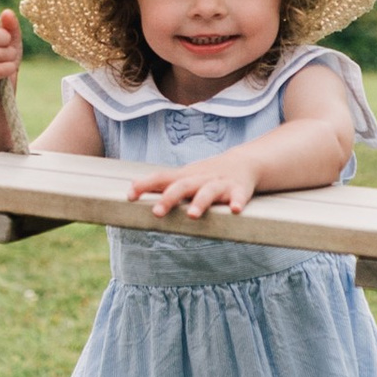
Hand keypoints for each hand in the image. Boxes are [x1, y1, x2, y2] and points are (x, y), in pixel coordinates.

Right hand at [0, 4, 22, 91]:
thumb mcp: (13, 40)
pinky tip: (10, 69)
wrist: (2, 89)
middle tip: (8, 41)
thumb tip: (6, 12)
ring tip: (11, 59)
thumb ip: (11, 26)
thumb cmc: (6, 59)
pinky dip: (8, 68)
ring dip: (9, 55)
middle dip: (1, 37)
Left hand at [134, 150, 262, 220]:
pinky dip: (237, 202)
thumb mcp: (185, 176)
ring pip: (209, 191)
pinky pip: (239, 196)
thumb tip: (131, 188)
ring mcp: (221, 184)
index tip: (130, 196)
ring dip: (200, 202)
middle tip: (157, 212)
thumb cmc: (208, 174)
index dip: (146, 185)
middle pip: (183, 186)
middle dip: (170, 198)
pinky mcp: (239, 190)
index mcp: (186, 176)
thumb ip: (161, 183)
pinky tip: (235, 210)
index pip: (163, 178)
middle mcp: (201, 179)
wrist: (245, 161)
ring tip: (192, 214)